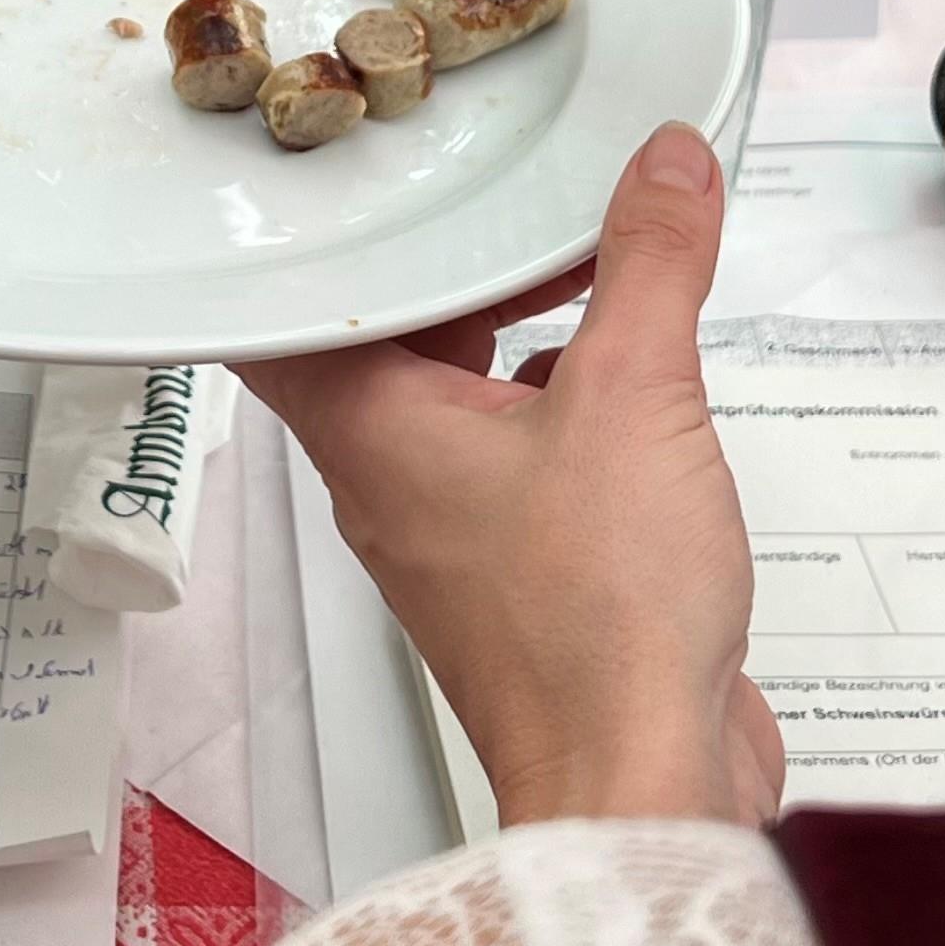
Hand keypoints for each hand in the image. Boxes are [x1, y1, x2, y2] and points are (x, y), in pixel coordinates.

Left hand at [236, 126, 784, 826]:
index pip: (283, 316)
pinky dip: (566, 406)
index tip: (355, 179)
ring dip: (515, 334)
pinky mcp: (522, 575)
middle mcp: (392, 482)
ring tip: (587, 269)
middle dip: (453, 271)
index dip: (311, 244)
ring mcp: (454, 535)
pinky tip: (634, 384)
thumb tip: (662, 166)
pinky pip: (523, 460)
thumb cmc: (597, 625)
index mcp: (370, 430)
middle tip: (510, 199)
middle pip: (388, 342)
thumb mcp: (636, 398)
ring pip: (460, 399)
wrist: (641, 780)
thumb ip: (650, 266)